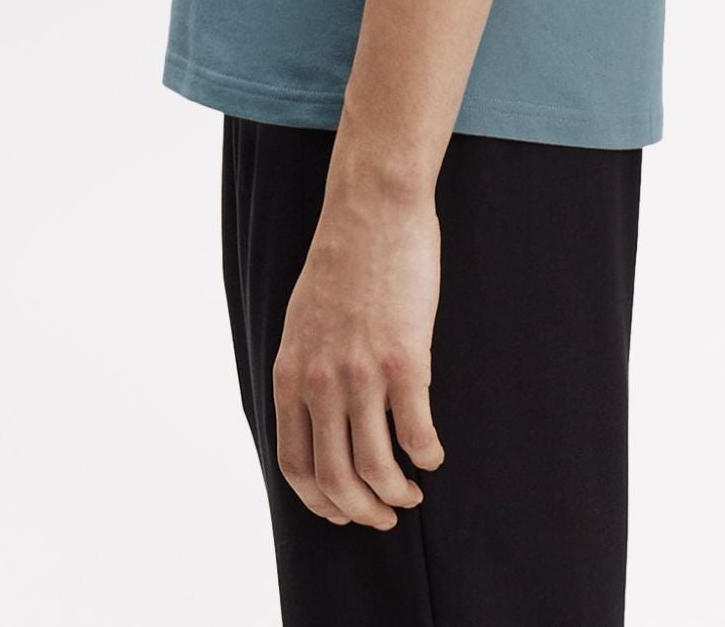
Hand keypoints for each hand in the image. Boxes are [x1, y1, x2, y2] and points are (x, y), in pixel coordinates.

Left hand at [272, 176, 447, 528]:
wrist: (371, 209)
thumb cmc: (343, 261)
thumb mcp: (302, 322)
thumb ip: (306, 369)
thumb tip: (319, 415)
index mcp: (291, 375)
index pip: (295, 465)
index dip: (321, 501)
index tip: (344, 511)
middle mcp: (320, 383)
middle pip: (336, 480)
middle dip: (362, 511)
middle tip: (384, 515)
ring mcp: (362, 374)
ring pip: (377, 468)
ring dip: (396, 494)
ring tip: (411, 492)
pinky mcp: (405, 362)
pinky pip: (416, 434)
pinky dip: (427, 456)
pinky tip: (433, 455)